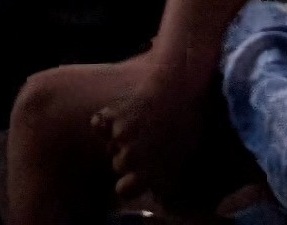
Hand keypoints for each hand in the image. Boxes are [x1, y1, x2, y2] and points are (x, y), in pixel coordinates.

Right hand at [96, 55, 220, 207]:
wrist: (180, 89)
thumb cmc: (188, 127)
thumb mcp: (183, 161)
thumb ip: (166, 182)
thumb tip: (158, 196)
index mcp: (149, 173)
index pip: (124, 190)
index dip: (129, 184)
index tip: (136, 178)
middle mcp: (131, 158)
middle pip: (118, 165)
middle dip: (128, 159)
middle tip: (145, 145)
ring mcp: (120, 136)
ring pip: (109, 146)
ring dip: (119, 141)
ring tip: (138, 128)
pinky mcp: (112, 115)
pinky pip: (98, 125)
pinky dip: (103, 123)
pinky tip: (116, 119)